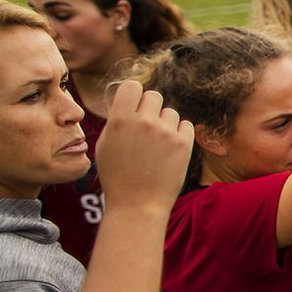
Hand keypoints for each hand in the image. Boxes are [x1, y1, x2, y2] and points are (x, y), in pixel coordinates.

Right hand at [92, 80, 193, 215]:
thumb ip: (118, 119)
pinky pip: (186, 125)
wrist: (137, 204)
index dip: (134, 95)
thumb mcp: (106, 144)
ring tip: (156, 147)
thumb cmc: (118, 176)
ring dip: (165, 124)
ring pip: (170, 112)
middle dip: (150, 109)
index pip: (132, 86)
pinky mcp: (184, 143)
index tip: (134, 106)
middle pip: (153, 95)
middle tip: (146, 129)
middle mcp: (143, 121)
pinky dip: (180, 134)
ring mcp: (165, 132)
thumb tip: (129, 101)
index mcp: (119, 120)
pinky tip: (169, 151)